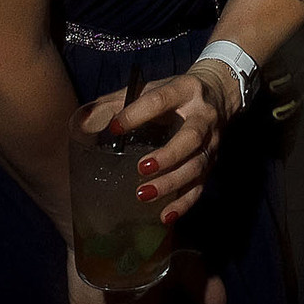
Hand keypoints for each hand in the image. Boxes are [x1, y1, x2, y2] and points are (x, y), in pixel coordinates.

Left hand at [98, 67, 230, 219]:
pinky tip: (165, 216)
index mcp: (184, 90)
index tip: (114, 128)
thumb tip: (83, 121)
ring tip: (144, 195)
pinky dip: (183, 204)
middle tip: (141, 169)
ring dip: (171, 183)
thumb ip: (119, 101)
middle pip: (189, 138)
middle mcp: (203, 117)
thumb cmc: (176, 93)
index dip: (137, 114)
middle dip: (166, 156)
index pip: (160, 100)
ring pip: (196, 166)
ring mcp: (211, 142)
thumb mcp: (153, 87)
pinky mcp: (213, 163)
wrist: (220, 93)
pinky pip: (200, 186)